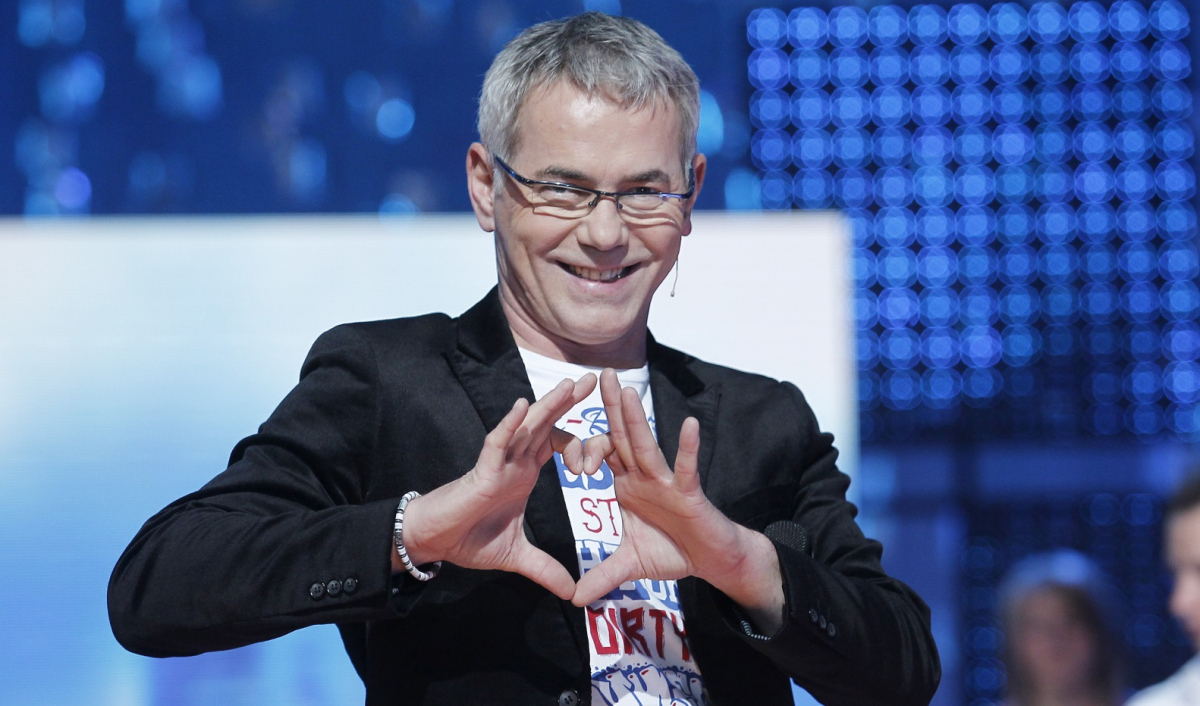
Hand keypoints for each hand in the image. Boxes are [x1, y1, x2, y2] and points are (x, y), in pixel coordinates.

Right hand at [398, 375, 600, 600]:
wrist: (435, 543)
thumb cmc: (469, 539)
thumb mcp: (517, 556)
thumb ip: (546, 570)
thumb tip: (572, 592)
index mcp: (525, 473)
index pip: (558, 444)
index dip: (581, 446)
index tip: (600, 460)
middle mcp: (514, 461)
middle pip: (546, 424)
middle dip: (569, 402)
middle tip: (593, 378)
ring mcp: (498, 463)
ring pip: (526, 427)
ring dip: (547, 406)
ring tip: (568, 385)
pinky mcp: (480, 471)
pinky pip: (495, 443)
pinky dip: (508, 425)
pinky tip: (521, 407)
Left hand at [572, 369, 783, 631]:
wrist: (712, 561)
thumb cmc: (675, 552)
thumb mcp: (629, 565)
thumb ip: (602, 576)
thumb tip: (575, 599)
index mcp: (628, 484)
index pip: (599, 456)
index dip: (579, 449)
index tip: (557, 446)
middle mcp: (645, 475)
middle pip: (621, 436)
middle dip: (609, 406)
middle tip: (596, 374)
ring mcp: (667, 481)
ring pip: (647, 445)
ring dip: (637, 418)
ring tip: (627, 389)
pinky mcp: (689, 493)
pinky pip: (687, 468)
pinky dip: (687, 448)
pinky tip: (688, 424)